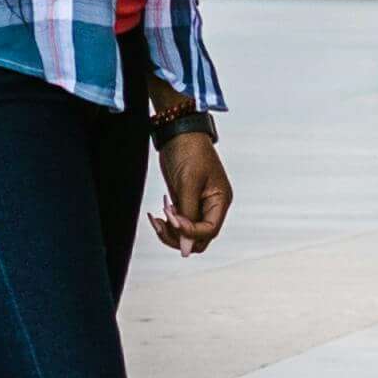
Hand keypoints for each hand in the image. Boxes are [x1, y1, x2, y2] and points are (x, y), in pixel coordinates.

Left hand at [147, 123, 231, 254]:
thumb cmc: (188, 151)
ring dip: (170, 232)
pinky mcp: (185, 202)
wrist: (178, 131)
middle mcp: (212, 206)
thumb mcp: (188, 183)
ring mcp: (198, 205)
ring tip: (157, 218)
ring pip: (186, 234)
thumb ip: (187, 215)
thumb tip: (187, 246)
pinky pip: (178, 223)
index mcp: (220, 200)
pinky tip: (157, 215)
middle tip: (161, 223)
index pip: (209, 231)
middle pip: (199, 238)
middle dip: (178, 236)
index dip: (190, 232)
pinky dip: (167, 223)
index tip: (171, 220)